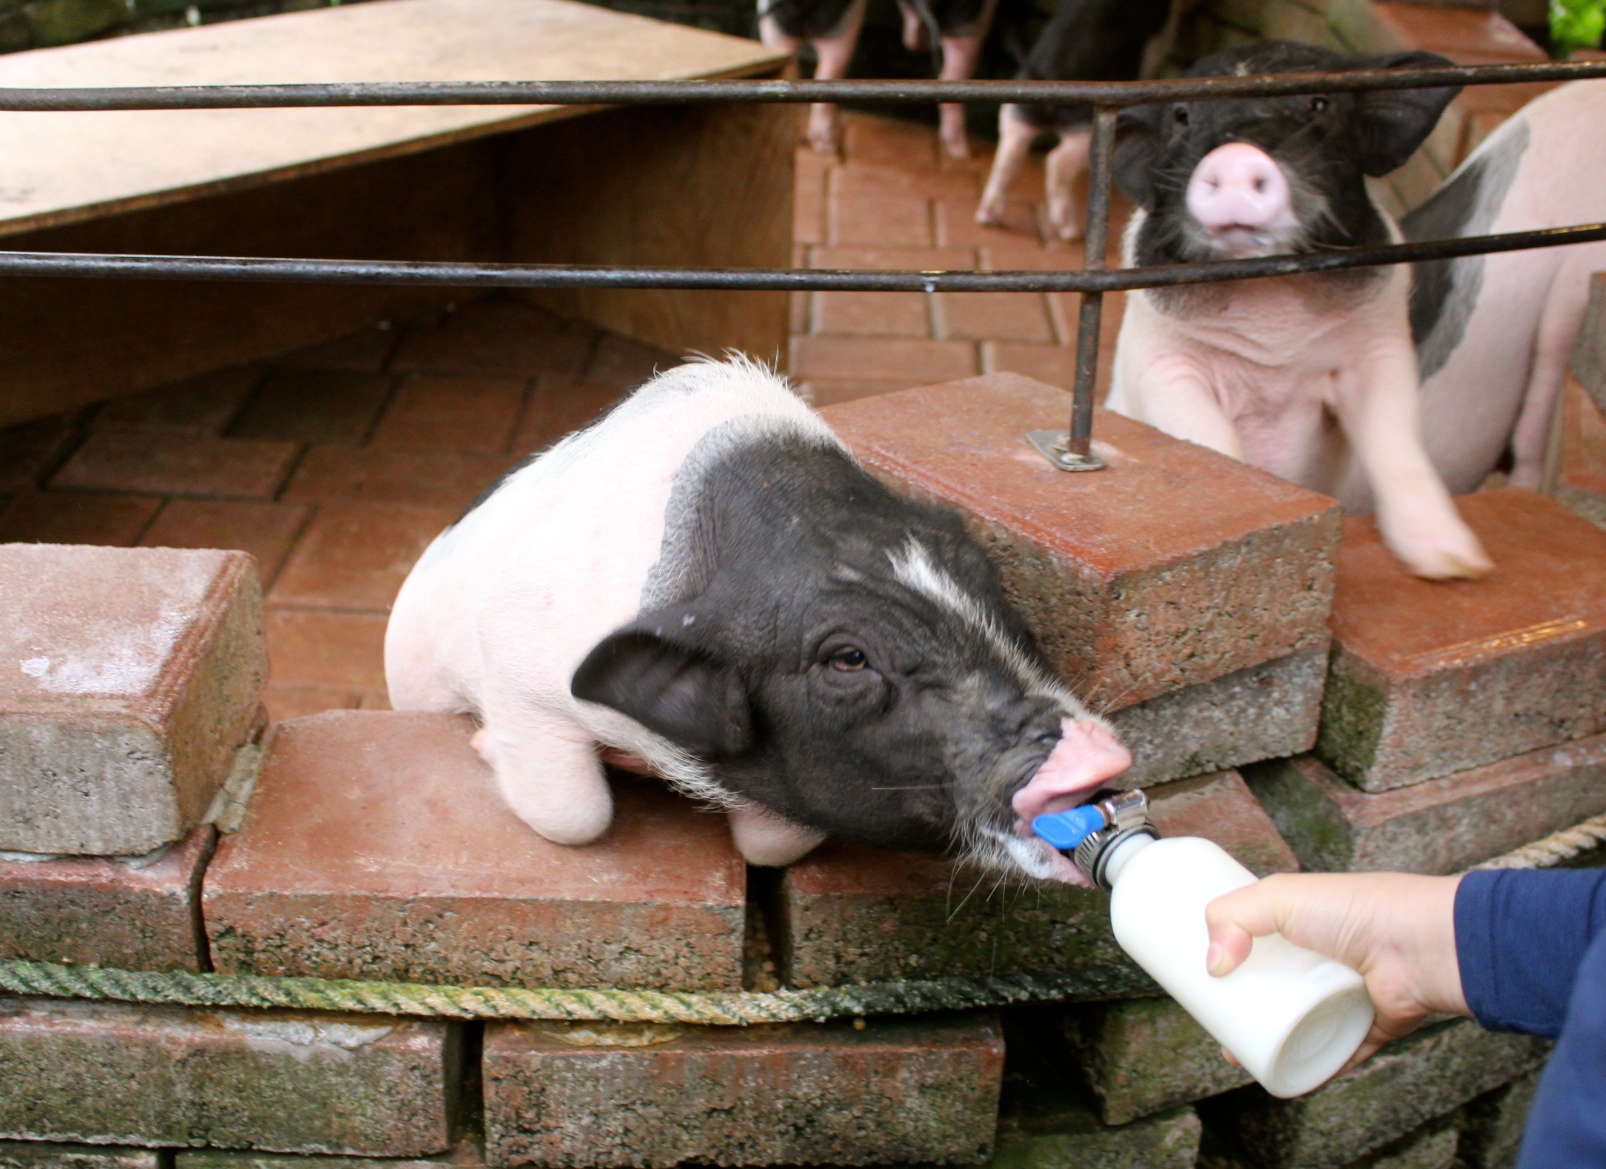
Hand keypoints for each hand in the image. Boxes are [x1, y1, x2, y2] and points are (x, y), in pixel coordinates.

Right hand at [1205, 873, 1467, 1070]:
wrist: (1423, 946)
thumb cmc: (1359, 910)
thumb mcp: (1282, 895)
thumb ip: (1233, 916)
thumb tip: (1213, 966)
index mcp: (1306, 922)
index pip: (1260, 940)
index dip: (1232, 957)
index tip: (1205, 978)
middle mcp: (1325, 957)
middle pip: (1274, 987)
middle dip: (1243, 1008)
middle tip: (1216, 1025)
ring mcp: (1346, 993)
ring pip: (1301, 1024)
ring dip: (1271, 1042)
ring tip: (1241, 1056)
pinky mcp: (1367, 1026)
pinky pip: (1336, 1053)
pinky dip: (1313, 1068)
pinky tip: (1285, 1078)